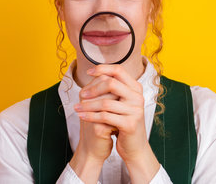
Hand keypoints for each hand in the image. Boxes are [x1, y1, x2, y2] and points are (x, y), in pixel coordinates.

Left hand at [74, 64, 159, 182]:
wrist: (134, 147)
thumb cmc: (124, 122)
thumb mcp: (121, 102)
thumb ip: (113, 88)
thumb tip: (96, 72)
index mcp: (136, 88)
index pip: (119, 70)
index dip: (102, 68)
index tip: (89, 72)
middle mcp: (138, 97)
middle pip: (111, 83)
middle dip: (93, 89)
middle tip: (81, 95)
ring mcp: (135, 110)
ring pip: (105, 102)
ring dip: (88, 105)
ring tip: (77, 108)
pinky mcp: (130, 124)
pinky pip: (105, 117)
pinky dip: (91, 116)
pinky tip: (82, 117)